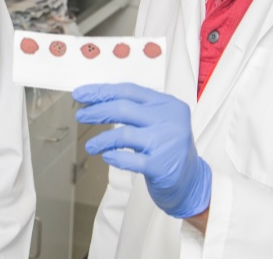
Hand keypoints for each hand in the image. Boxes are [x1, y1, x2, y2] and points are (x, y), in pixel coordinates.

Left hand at [73, 83, 210, 218]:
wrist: (191, 181)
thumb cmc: (168, 149)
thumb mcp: (158, 122)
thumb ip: (135, 110)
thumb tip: (97, 102)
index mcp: (167, 104)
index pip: (129, 91)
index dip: (102, 91)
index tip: (82, 94)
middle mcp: (169, 120)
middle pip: (123, 108)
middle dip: (97, 111)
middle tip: (81, 116)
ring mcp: (166, 142)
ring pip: (123, 134)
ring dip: (101, 140)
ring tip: (91, 146)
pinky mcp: (161, 165)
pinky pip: (130, 159)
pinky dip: (114, 157)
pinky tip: (107, 156)